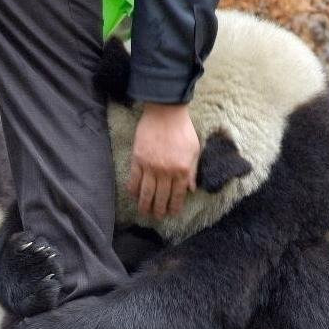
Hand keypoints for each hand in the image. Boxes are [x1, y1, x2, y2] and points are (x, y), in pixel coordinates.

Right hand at [128, 103, 199, 219]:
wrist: (165, 112)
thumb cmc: (183, 130)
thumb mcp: (194, 150)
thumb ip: (193, 171)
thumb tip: (192, 190)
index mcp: (182, 170)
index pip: (178, 195)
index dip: (174, 207)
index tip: (172, 214)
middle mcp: (166, 172)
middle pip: (161, 197)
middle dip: (159, 210)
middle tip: (157, 217)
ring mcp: (150, 167)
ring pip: (146, 192)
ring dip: (145, 205)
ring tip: (144, 212)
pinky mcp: (138, 160)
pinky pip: (134, 180)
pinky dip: (133, 190)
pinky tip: (133, 196)